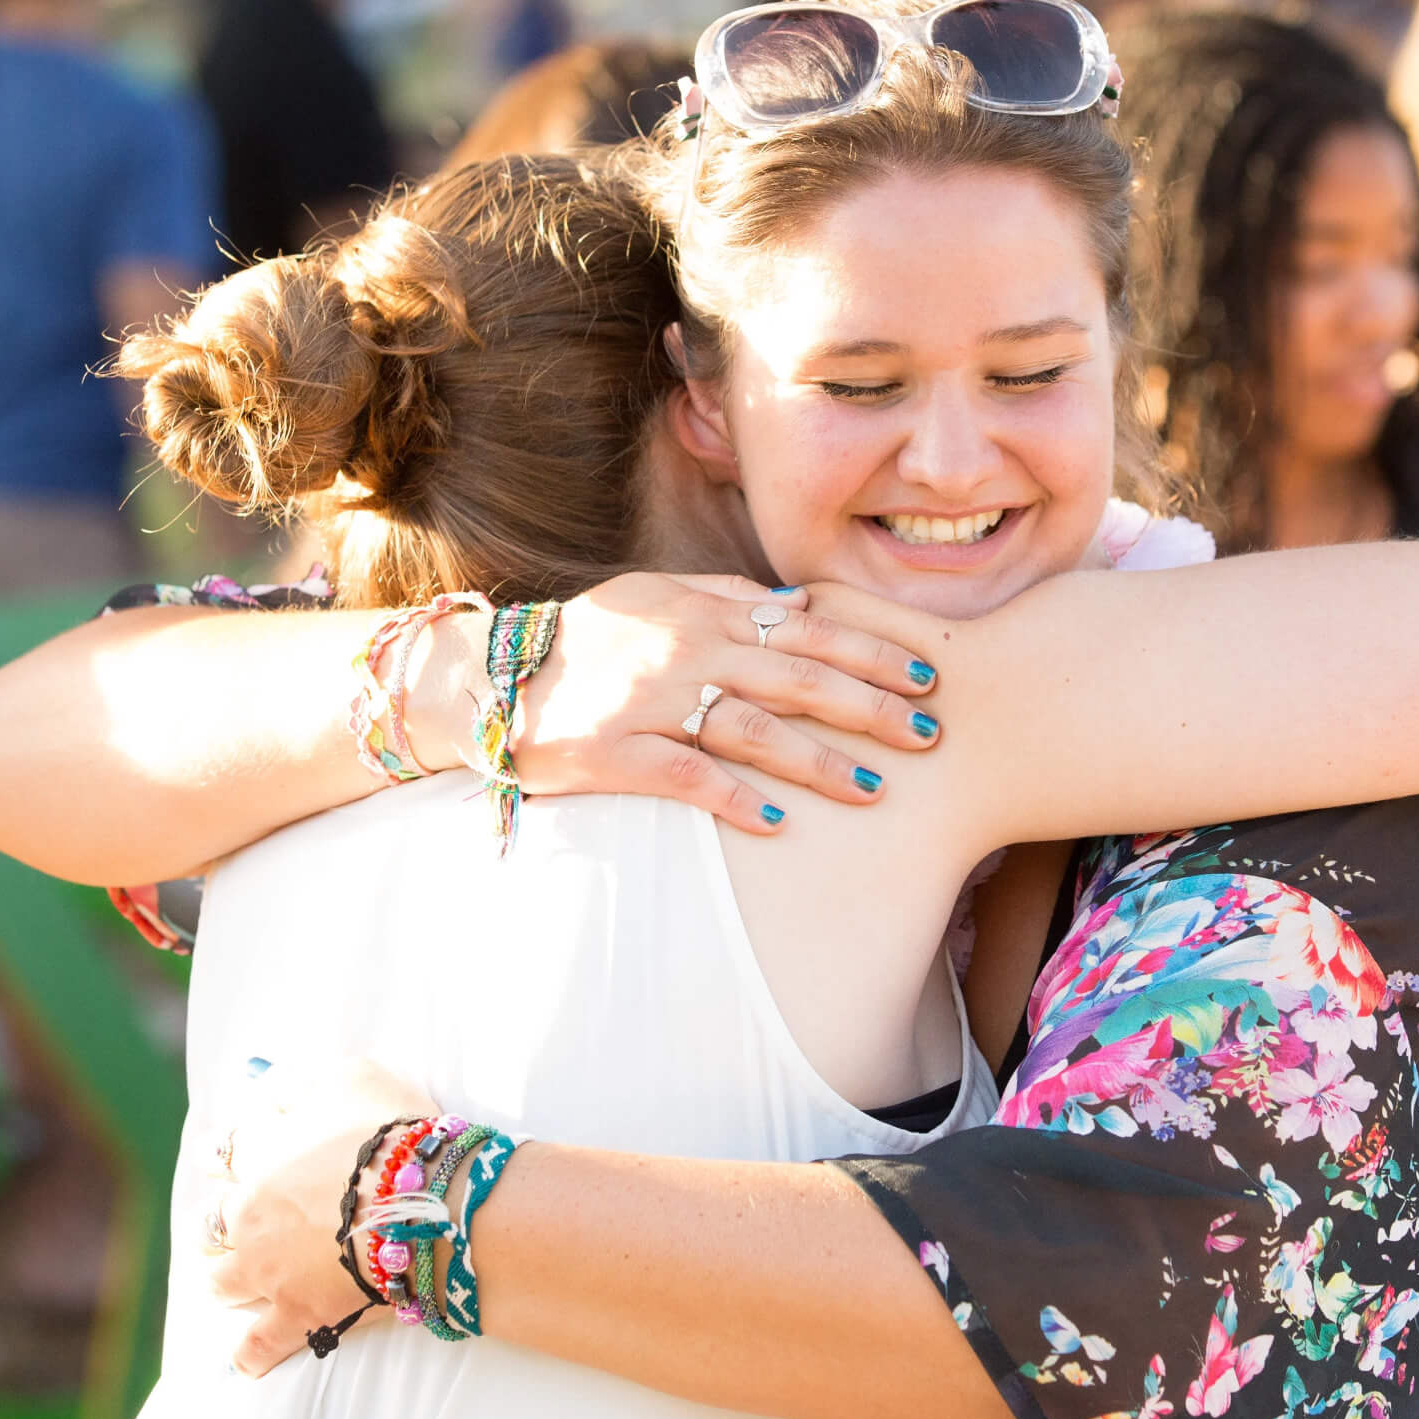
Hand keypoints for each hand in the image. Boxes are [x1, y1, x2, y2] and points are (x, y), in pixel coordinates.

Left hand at [207, 1060, 429, 1376]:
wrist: (421, 1202)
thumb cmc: (392, 1133)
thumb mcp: (349, 1076)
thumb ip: (301, 1082)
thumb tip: (266, 1085)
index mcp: (260, 1154)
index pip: (226, 1151)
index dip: (230, 1153)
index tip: (231, 1157)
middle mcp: (250, 1213)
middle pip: (212, 1223)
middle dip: (219, 1224)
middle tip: (238, 1224)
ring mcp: (268, 1270)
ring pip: (222, 1282)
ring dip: (228, 1278)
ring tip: (241, 1280)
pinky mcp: (297, 1315)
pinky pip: (261, 1345)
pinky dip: (252, 1353)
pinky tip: (247, 1359)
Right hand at [499, 574, 942, 833]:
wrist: (489, 677)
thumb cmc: (587, 639)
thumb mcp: (655, 596)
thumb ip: (728, 596)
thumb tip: (804, 605)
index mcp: (703, 612)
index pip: (810, 630)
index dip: (873, 651)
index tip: (929, 673)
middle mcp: (687, 651)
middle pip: (799, 679)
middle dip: (872, 707)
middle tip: (929, 735)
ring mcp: (651, 702)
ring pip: (755, 730)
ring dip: (820, 763)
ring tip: (873, 790)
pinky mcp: (616, 752)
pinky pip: (688, 777)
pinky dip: (737, 799)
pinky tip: (780, 823)